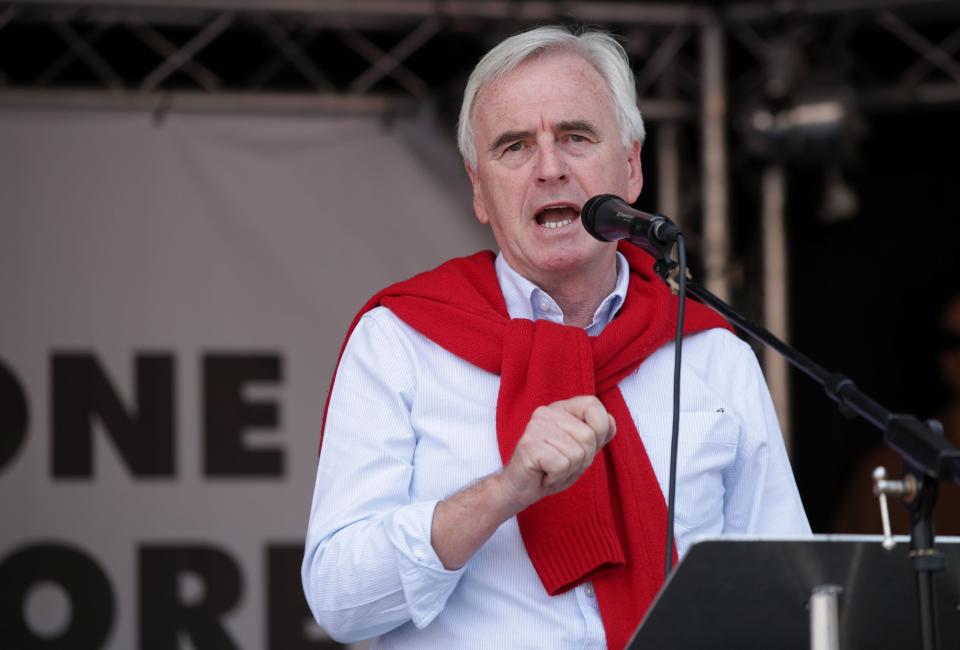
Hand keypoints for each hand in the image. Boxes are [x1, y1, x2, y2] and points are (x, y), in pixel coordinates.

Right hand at [496, 395, 615, 513]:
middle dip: (583, 459)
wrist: (521, 489)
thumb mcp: (582, 449)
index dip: (599, 430)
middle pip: (589, 436)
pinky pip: (562, 465)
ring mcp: (535, 427)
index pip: (593, 405)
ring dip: (569, 470)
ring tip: (552, 469)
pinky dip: (557, 477)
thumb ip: (597, 434)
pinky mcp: (528, 446)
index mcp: (561, 408)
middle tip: (563, 464)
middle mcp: (547, 412)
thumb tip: (611, 420)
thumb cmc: (552, 468)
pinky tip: (544, 475)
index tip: (582, 446)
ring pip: (577, 453)